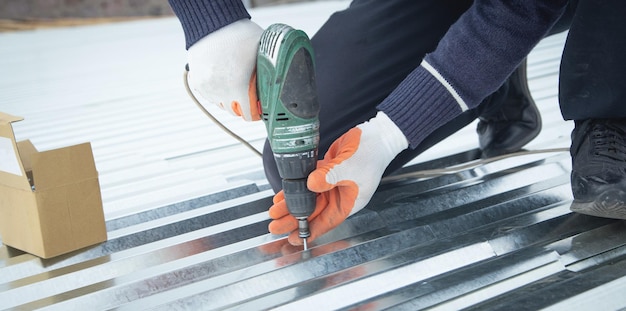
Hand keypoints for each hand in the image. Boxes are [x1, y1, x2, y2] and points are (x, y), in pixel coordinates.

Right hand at [186, 19, 262, 120]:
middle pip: (235, 111)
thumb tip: (280, 83)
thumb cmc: (240, 34)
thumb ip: (270, 71)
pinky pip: (210, 96)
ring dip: (229, 99)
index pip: (249, 115)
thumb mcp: (262, 52)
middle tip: (250, 94)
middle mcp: (220, 91)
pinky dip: (217, 91)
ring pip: (221, 104)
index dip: (257, 112)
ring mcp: (207, 88)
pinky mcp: (197, 82)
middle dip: (244, 105)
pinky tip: (224, 79)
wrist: (211, 22)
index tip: (261, 106)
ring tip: (236, 84)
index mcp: (239, 87)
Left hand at [268, 112, 408, 244]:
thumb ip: (330, 177)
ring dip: (291, 205)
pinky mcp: (324, 173)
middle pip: (313, 212)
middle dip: (294, 219)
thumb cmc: (371, 156)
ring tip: (275, 211)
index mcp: (348, 202)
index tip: (294, 238)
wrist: (375, 137)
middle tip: (276, 226)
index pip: (326, 221)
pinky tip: (282, 196)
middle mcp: (338, 196)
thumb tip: (311, 183)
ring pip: (307, 199)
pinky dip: (295, 189)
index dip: (310, 230)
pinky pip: (306, 184)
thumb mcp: (350, 168)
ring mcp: (330, 185)